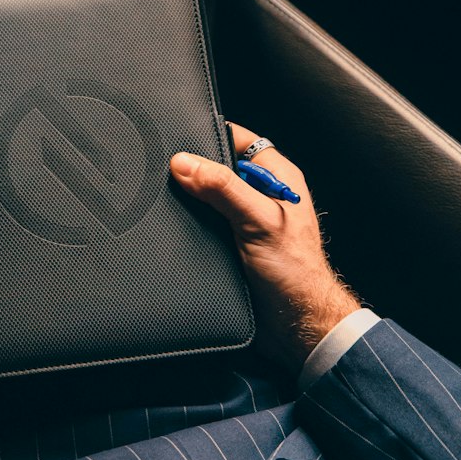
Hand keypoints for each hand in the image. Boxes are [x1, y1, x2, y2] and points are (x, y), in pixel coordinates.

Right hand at [170, 124, 358, 371]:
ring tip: (165, 199)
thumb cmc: (295, 272)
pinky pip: (201, 226)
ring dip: (188, 202)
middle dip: (193, 171)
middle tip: (166, 171)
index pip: (240, 140)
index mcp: (277, 178)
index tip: (180, 139)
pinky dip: (187, 226)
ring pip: (206, 199)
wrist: (294, 323)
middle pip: (218, 169)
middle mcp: (259, 196)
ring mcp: (242, 222)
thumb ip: (223, 188)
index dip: (211, 136)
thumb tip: (185, 163)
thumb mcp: (259, 220)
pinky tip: (172, 227)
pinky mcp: (228, 246)